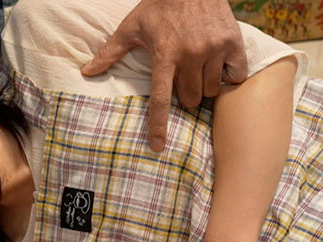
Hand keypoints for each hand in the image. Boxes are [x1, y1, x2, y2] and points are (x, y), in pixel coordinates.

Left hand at [81, 0, 247, 150]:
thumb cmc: (159, 7)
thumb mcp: (132, 27)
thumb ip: (110, 52)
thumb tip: (87, 72)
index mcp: (164, 55)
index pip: (160, 99)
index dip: (159, 125)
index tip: (158, 146)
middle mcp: (190, 54)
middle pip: (190, 99)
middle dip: (185, 94)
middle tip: (182, 77)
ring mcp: (214, 49)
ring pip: (211, 91)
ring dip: (205, 86)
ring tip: (199, 68)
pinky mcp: (233, 43)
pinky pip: (235, 76)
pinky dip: (229, 75)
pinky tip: (220, 64)